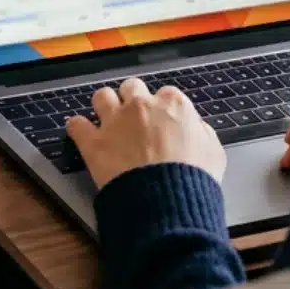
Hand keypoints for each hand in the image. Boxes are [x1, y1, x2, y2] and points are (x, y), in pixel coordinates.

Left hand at [65, 78, 225, 188]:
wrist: (168, 200)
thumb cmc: (195, 177)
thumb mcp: (213, 151)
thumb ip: (200, 132)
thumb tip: (194, 129)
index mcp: (173, 104)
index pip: (166, 94)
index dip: (163, 108)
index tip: (163, 122)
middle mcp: (142, 105)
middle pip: (131, 87)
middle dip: (132, 99)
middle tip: (135, 118)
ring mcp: (115, 122)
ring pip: (101, 96)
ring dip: (104, 106)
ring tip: (106, 119)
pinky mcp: (94, 142)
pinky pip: (76, 125)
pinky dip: (77, 128)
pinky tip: (80, 133)